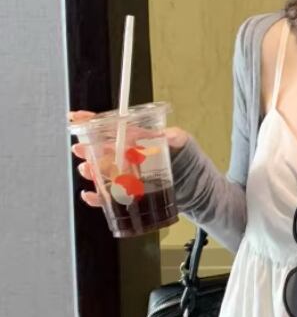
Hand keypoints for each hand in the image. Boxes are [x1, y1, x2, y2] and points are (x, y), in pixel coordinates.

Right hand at [68, 110, 188, 206]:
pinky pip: (110, 197)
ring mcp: (129, 177)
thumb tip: (169, 134)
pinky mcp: (131, 196)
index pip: (112, 128)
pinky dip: (98, 198)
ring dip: (91, 172)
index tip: (77, 118)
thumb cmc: (191, 164)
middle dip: (88, 149)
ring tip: (88, 171)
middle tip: (82, 150)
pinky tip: (91, 195)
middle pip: (102, 151)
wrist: (199, 191)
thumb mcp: (185, 145)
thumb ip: (177, 138)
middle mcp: (129, 158)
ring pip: (103, 173)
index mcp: (137, 141)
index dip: (92, 122)